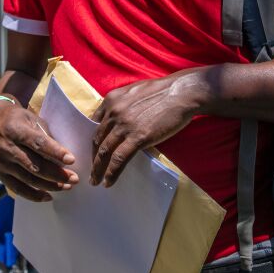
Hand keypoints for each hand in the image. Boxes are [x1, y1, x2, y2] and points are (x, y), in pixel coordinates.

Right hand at [0, 100, 77, 201]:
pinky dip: (34, 195)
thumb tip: (63, 155)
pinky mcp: (0, 173)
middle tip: (74, 178)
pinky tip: (48, 196)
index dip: (55, 152)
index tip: (71, 160)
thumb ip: (46, 136)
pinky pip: (17, 188)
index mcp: (16, 130)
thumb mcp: (32, 119)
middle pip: (35, 165)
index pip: (38, 143)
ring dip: (50, 185)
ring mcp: (2, 163)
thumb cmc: (19, 119)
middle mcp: (7, 148)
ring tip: (67, 186)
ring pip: (28, 179)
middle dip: (57, 174)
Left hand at [90, 71, 203, 186]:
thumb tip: (121, 121)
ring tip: (96, 181)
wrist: (182, 92)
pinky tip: (108, 182)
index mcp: (111, 99)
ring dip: (98, 169)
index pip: (94, 123)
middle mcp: (114, 112)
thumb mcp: (134, 92)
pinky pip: (119, 159)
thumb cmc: (163, 91)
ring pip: (105, 152)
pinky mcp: (138, 138)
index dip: (93, 139)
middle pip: (98, 139)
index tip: (93, 151)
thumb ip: (123, 105)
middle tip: (91, 170)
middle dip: (93, 157)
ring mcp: (124, 125)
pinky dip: (111, 173)